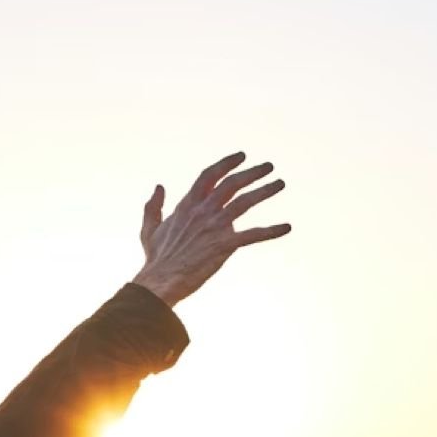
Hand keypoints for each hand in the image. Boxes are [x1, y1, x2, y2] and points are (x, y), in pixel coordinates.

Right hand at [132, 151, 290, 306]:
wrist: (161, 280)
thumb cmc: (156, 259)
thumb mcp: (149, 229)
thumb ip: (154, 207)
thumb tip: (158, 187)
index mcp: (187, 205)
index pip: (209, 176)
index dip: (226, 163)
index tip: (241, 156)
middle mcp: (203, 211)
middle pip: (232, 184)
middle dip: (252, 172)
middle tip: (269, 166)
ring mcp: (215, 227)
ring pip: (245, 202)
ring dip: (265, 191)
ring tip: (280, 184)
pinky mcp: (225, 245)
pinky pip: (253, 234)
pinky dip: (271, 230)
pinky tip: (287, 227)